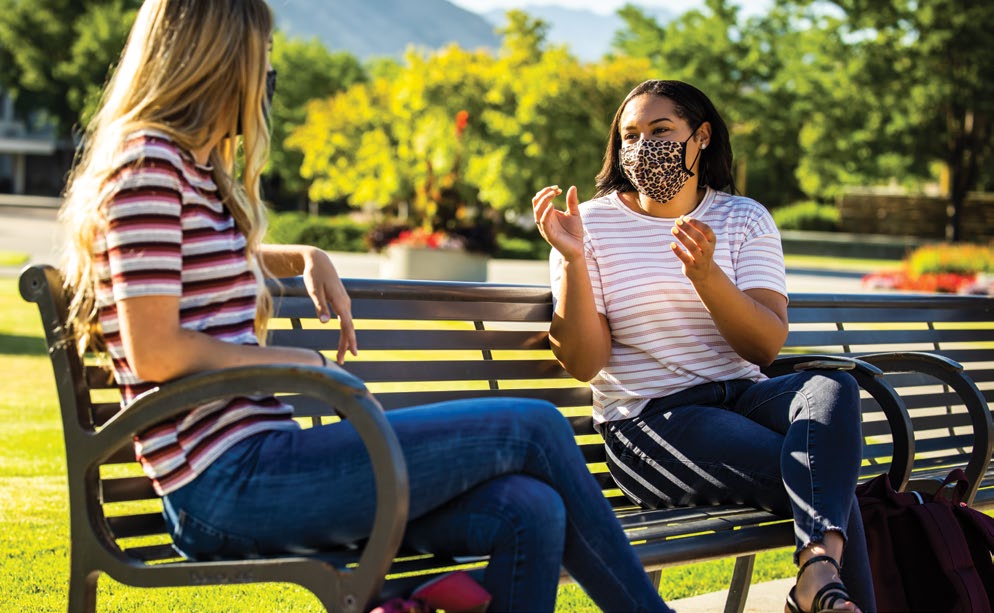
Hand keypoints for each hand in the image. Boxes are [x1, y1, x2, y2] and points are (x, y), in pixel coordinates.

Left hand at [302, 248, 357, 363]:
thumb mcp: (313, 289)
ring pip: (347, 325)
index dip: (350, 340)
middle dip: (346, 345)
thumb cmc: (314, 274)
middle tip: (341, 362)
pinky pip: (345, 321)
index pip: (347, 325)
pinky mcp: (341, 302)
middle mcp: (345, 304)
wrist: (319, 261)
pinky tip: (343, 341)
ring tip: (342, 355)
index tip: (353, 353)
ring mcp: (344, 303)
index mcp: (340, 302)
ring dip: (345, 340)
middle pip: (348, 328)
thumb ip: (320, 306)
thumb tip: (325, 323)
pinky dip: (345, 332)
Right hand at [532, 185, 583, 260]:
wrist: (577, 249)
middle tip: (555, 189)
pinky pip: (543, 222)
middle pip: (536, 203)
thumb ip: (572, 201)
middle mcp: (544, 219)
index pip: (541, 199)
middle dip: (544, 194)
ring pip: (537, 211)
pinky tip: (552, 206)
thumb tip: (572, 187)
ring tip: (553, 194)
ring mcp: (545, 227)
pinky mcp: (548, 234)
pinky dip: (546, 213)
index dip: (547, 192)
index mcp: (548, 214)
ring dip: (544, 201)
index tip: (558, 189)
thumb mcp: (574, 214)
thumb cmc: (574, 232)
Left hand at [670, 216, 716, 282]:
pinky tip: (672, 244)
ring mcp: (700, 260)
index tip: (685, 218)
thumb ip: (692, 230)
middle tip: (677, 221)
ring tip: (673, 229)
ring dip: (682, 237)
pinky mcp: (692, 267)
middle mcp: (708, 250)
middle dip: (688, 228)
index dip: (696, 223)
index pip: (706, 230)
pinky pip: (685, 258)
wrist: (704, 274)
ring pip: (692, 248)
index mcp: (711, 242)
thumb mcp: (699, 241)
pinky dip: (678, 251)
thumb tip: (681, 217)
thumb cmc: (700, 252)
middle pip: (699, 238)